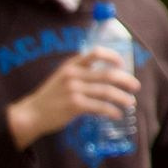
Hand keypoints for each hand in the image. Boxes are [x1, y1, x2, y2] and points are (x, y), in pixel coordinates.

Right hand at [6, 48, 139, 147]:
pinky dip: (112, 111)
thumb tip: (105, 77)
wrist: (32, 114)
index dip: (112, 56)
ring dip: (122, 98)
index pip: (95, 53)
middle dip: (125, 80)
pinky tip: (116, 114)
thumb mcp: (61, 79)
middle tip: (135, 87)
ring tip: (130, 102)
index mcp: (70, 65)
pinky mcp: (74, 105)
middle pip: (107, 74)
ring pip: (107, 92)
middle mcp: (73, 75)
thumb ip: (79, 74)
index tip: (122, 64)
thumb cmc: (50, 97)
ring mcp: (73, 90)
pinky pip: (100, 107)